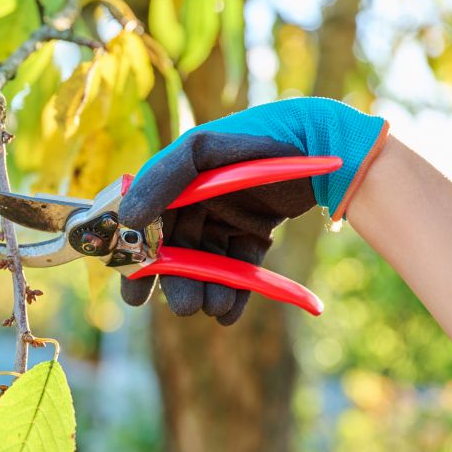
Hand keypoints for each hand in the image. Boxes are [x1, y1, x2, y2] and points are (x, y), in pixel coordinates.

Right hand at [118, 97, 388, 324]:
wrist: (322, 143)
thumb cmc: (258, 138)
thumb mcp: (204, 150)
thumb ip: (164, 178)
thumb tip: (129, 218)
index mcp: (176, 183)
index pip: (146, 227)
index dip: (138, 261)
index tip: (136, 294)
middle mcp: (196, 203)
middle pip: (177, 253)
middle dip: (179, 284)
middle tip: (186, 307)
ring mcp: (226, 219)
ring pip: (208, 265)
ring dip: (208, 290)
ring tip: (216, 307)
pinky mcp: (254, 234)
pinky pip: (239, 268)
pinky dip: (235, 293)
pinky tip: (231, 313)